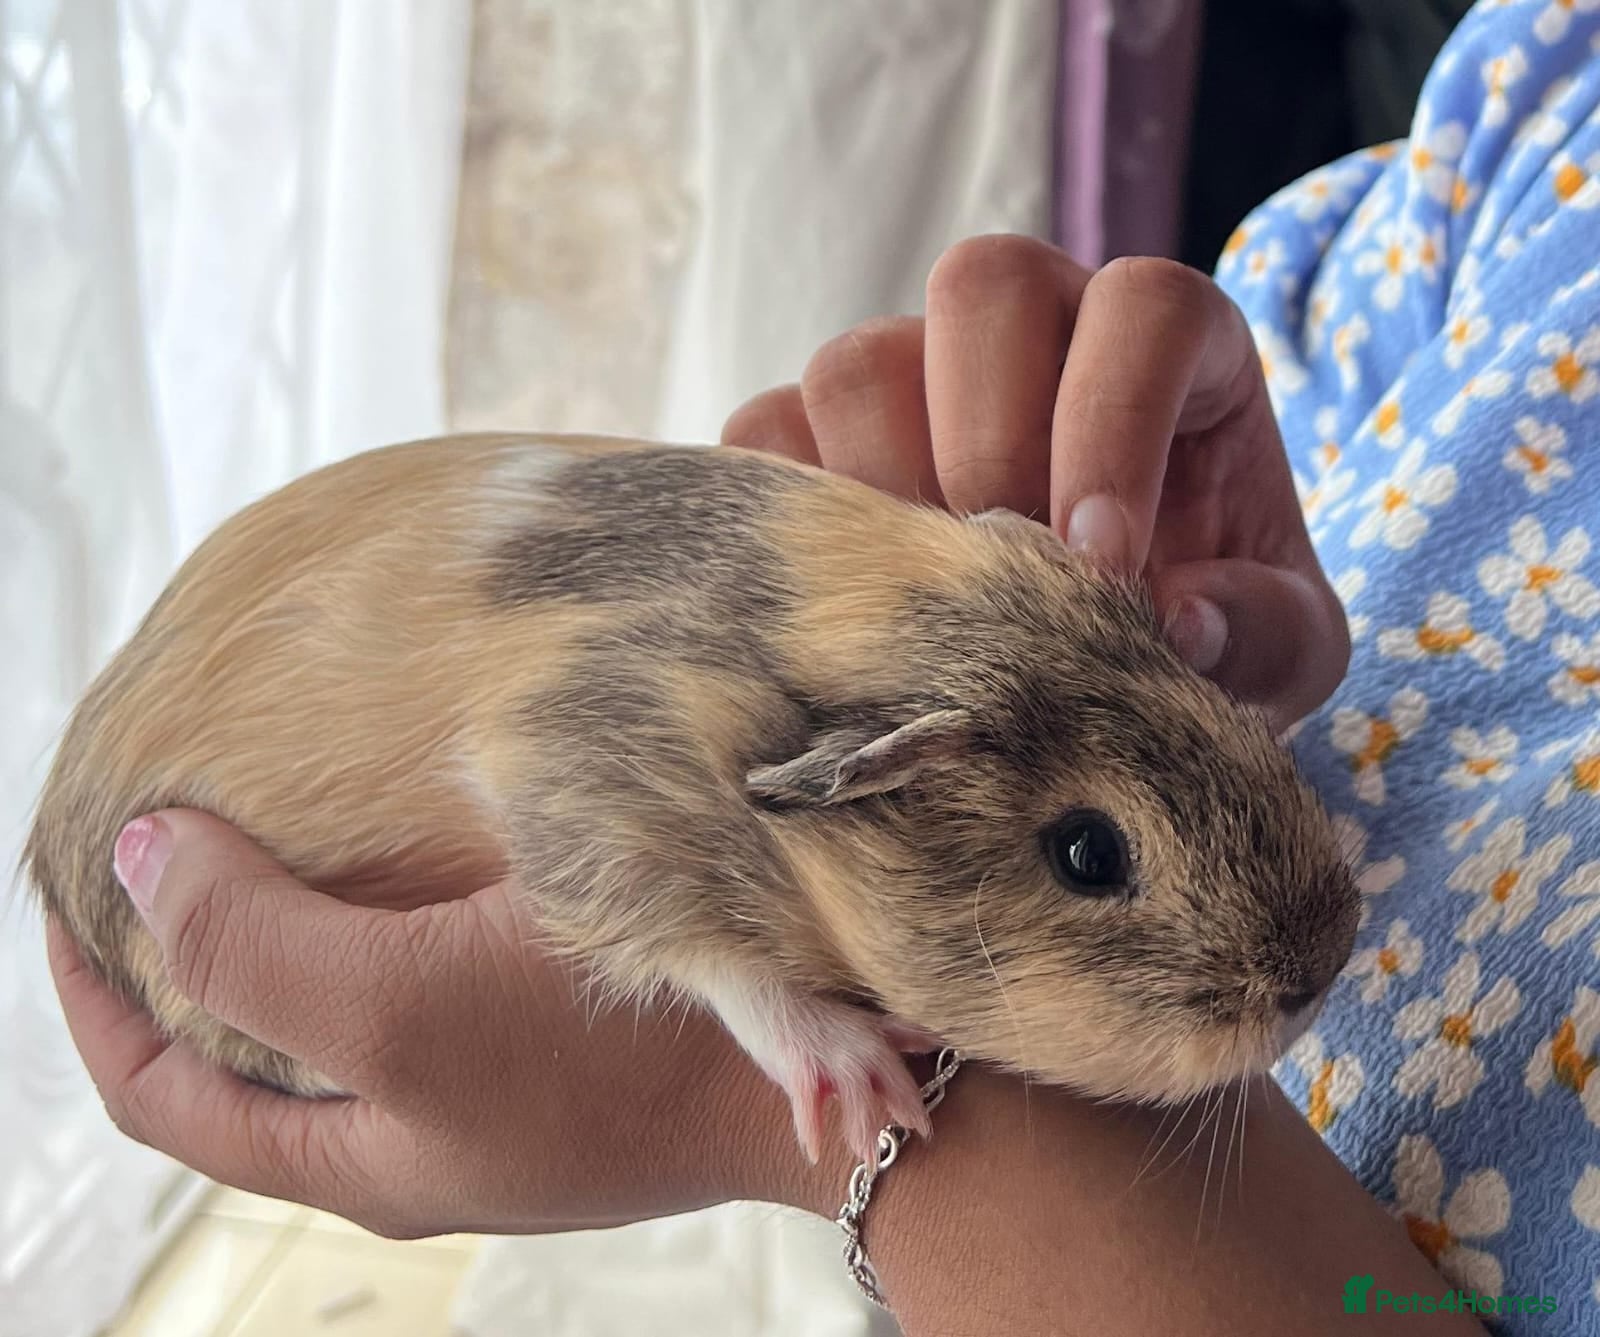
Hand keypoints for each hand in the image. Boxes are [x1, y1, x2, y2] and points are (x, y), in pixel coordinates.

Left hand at [47, 809, 821, 1237]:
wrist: (826, 1075)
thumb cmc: (618, 1057)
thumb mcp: (405, 1014)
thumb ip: (255, 948)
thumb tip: (138, 863)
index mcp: (363, 1154)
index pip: (166, 1087)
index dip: (94, 992)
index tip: (65, 881)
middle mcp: (422, 1128)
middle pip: (256, 1045)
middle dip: (192, 948)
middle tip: (167, 836)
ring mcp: (499, 1080)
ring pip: (355, 997)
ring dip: (302, 916)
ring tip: (276, 817)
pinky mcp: (566, 1025)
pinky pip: (444, 960)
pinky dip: (398, 899)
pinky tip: (414, 833)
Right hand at [723, 238, 1348, 729]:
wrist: (1112, 656)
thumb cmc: (1213, 624)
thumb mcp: (1282, 646)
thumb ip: (1262, 632)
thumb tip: (1175, 627)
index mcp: (1171, 340)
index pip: (1143, 308)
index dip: (1114, 419)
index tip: (1105, 560)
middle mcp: (1036, 327)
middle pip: (981, 287)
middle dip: (988, 440)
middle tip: (1006, 575)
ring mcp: (916, 372)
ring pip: (859, 362)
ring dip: (883, 486)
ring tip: (929, 602)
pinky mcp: (821, 435)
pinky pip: (764, 434)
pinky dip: (793, 511)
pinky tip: (856, 594)